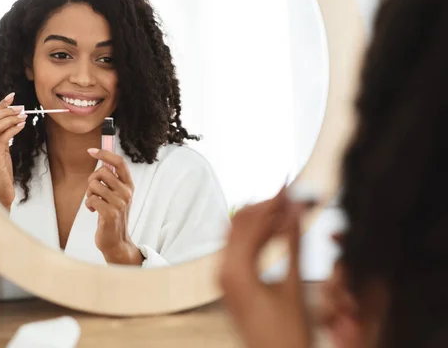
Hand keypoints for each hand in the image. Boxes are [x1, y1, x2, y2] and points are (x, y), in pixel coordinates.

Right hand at [0, 92, 26, 208]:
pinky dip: (13, 129)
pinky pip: (3, 139)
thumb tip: (11, 119)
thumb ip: (1, 137)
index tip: (11, 97)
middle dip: (5, 111)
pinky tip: (21, 125)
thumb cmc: (0, 173)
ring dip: (10, 119)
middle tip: (20, 107)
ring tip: (23, 115)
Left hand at [85, 148, 142, 264]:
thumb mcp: (117, 196)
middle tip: (94, 191)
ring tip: (94, 202)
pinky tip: (93, 211)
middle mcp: (127, 192)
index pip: (119, 162)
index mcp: (129, 185)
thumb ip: (112, 180)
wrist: (116, 241)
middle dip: (92, 179)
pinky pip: (91, 199)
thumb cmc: (113, 216)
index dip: (104, 153)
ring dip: (89, 193)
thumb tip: (102, 161)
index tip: (91, 150)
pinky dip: (88, 204)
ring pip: (94, 185)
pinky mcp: (110, 213)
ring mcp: (120, 203)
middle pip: (102, 171)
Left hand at [219, 187, 312, 347]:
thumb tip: (297, 210)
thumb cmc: (286, 334)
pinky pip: (238, 247)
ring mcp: (223, 276)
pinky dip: (257, 235)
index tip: (290, 186)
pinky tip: (277, 230)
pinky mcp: (229, 281)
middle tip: (292, 195)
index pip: (252, 221)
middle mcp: (222, 270)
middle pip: (240, 221)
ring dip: (262, 218)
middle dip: (267, 206)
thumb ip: (294, 243)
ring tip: (289, 209)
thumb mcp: (294, 285)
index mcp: (235, 271)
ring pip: (238, 232)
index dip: (274, 201)